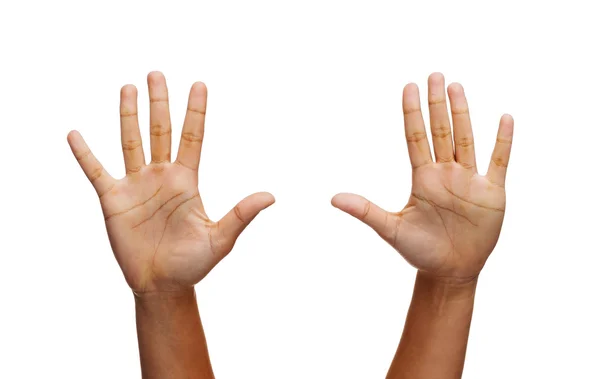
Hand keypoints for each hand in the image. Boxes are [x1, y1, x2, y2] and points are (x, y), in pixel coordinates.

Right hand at [68, 72, 274, 292]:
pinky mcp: (113, 200)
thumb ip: (241, 215)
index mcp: (186, 181)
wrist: (162, 286)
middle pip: (160, 131)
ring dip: (128, 116)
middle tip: (156, 74)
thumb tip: (271, 196)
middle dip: (159, 103)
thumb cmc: (193, 264)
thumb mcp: (220, 239)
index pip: (192, 138)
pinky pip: (96, 171)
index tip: (200, 84)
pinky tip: (75, 134)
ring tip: (127, 87)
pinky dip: (85, 154)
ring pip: (131, 142)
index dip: (196, 112)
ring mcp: (136, 186)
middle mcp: (161, 176)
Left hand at [332, 73, 512, 280]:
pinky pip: (499, 162)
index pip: (415, 138)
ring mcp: (469, 181)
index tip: (409, 86)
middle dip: (437, 105)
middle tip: (435, 75)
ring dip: (463, 114)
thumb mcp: (390, 229)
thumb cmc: (420, 251)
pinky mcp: (491, 193)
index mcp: (422, 178)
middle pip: (441, 131)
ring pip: (466, 140)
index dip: (412, 113)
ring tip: (456, 87)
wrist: (450, 272)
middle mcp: (445, 173)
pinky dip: (502, 142)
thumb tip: (333, 198)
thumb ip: (365, 211)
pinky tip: (504, 118)